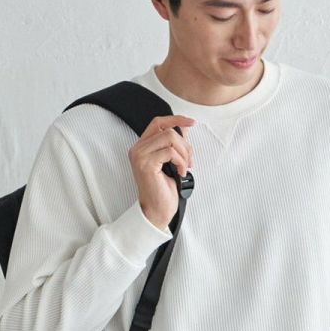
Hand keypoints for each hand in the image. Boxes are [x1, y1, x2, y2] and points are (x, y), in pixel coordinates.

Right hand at [130, 114, 195, 230]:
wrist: (157, 211)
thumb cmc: (163, 191)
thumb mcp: (172, 162)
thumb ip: (174, 144)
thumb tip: (185, 127)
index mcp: (142, 146)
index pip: (158, 122)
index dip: (176, 119)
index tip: (191, 122)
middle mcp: (137, 149)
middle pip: (167, 130)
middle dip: (185, 145)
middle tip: (189, 161)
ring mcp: (140, 156)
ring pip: (170, 138)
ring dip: (184, 153)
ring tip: (185, 167)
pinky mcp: (146, 164)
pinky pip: (170, 152)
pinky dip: (181, 161)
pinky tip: (180, 172)